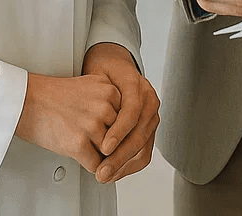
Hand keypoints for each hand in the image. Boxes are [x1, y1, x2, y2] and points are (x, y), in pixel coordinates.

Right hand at [14, 71, 120, 174]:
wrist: (28, 101)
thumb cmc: (56, 96)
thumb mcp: (91, 85)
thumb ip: (110, 99)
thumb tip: (125, 120)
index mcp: (111, 89)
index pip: (128, 116)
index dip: (119, 127)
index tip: (113, 133)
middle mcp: (105, 105)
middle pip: (121, 134)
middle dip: (112, 143)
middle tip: (101, 145)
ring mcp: (92, 124)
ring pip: (110, 150)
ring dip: (101, 155)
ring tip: (89, 149)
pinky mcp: (78, 143)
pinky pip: (96, 165)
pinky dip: (91, 166)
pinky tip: (82, 157)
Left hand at [81, 43, 159, 182]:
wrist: (115, 66)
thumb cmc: (104, 73)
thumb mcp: (98, 75)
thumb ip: (98, 95)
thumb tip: (90, 122)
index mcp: (137, 84)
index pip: (132, 111)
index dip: (119, 131)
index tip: (104, 147)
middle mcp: (149, 99)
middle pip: (139, 132)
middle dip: (120, 156)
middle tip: (102, 171)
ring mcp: (151, 115)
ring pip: (143, 145)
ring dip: (124, 164)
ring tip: (106, 175)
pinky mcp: (149, 129)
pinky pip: (144, 151)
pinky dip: (130, 165)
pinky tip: (115, 172)